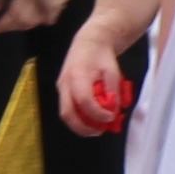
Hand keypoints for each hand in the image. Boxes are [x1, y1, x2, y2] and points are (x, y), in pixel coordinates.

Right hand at [56, 6, 135, 134]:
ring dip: (80, 126)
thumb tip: (113, 111)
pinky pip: (67, 109)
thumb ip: (113, 92)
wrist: (89, 42)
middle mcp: (65, 83)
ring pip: (65, 113)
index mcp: (78, 75)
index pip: (84, 101)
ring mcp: (61, 87)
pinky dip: (78, 118)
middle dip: (83, 127)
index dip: (97, 113)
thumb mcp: (113, 71)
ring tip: (96, 129)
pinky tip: (91, 121)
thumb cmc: (102, 56)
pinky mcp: (62, 90)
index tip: (110, 117)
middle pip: (68, 113)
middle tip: (99, 132)